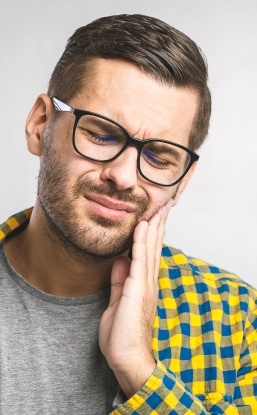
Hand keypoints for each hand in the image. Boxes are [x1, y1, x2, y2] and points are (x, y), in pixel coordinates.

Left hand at [99, 200, 172, 397]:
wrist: (126, 358)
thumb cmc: (122, 334)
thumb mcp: (117, 300)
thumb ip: (120, 280)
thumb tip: (118, 260)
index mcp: (143, 283)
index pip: (148, 252)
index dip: (152, 233)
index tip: (155, 215)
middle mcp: (148, 281)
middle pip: (153, 247)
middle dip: (158, 224)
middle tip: (163, 204)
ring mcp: (144, 285)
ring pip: (149, 249)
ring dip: (153, 227)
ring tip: (158, 207)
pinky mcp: (137, 290)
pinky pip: (139, 261)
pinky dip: (140, 242)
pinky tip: (142, 227)